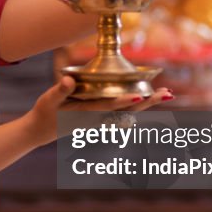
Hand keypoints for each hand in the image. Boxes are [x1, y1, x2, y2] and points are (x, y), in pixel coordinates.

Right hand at [24, 76, 171, 145]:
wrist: (42, 131)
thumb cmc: (44, 112)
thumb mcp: (48, 100)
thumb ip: (59, 91)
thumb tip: (69, 80)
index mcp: (86, 113)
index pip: (109, 106)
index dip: (125, 101)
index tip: (142, 97)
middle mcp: (98, 118)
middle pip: (128, 110)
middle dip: (149, 102)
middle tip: (169, 93)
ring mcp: (101, 120)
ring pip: (130, 111)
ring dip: (148, 103)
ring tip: (166, 93)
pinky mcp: (101, 118)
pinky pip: (124, 113)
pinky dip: (138, 106)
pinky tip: (149, 99)